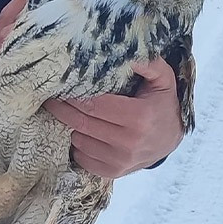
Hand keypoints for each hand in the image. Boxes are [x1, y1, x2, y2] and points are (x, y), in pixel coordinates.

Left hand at [43, 57, 183, 178]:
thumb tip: (128, 51)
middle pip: (82, 123)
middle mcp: (128, 143)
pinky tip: (82, 131)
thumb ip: (149, 62)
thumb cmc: (162, 104)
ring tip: (70, 112)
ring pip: (79, 140)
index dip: (74, 95)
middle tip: (51, 97)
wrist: (172, 139)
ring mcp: (120, 161)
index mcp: (139, 117)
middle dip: (62, 108)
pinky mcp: (113, 172)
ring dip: (71, 125)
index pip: (94, 105)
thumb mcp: (163, 79)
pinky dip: (77, 144)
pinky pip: (82, 158)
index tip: (61, 84)